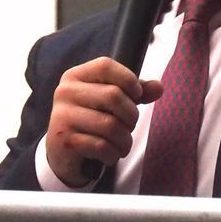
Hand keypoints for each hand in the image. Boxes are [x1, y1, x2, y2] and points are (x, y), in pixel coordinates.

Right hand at [44, 57, 163, 186]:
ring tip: (123, 144)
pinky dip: (113, 153)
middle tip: (129, 126)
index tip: (136, 95)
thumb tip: (159, 88)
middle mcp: (65, 92)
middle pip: (113, 96)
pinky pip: (101, 146)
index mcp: (76, 76)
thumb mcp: (111, 101)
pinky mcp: (64, 141)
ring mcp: (61, 117)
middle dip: (131, 115)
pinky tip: (111, 155)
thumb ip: (136, 91)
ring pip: (110, 125)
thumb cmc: (92, 119)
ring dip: (125, 139)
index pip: (106, 66)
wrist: (63, 152)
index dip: (129, 80)